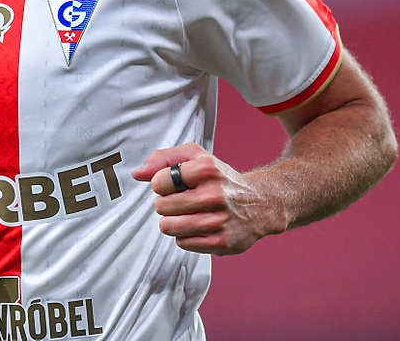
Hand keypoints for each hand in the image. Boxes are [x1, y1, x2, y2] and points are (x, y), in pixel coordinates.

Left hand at [131, 143, 285, 255]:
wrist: (261, 203)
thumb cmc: (221, 178)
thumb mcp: (195, 156)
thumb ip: (163, 158)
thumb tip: (137, 174)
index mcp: (206, 169)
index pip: (159, 182)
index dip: (161, 184)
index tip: (173, 184)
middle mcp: (214, 195)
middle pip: (161, 207)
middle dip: (166, 204)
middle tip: (182, 200)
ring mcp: (219, 221)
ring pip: (169, 227)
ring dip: (173, 220)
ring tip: (187, 213)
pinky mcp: (222, 242)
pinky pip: (182, 242)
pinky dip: (185, 235)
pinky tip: (199, 226)